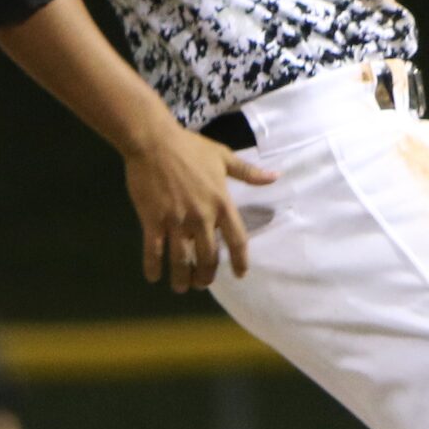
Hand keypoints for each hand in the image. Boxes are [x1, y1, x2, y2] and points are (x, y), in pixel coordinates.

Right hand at [124, 126, 277, 292]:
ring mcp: (176, 221)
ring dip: (182, 278)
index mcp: (221, 203)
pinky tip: (153, 277)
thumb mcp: (223, 157)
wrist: (153, 141)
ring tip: (181, 287)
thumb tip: (275, 177)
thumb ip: (248, 173)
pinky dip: (153, 268)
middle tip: (202, 283)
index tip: (240, 274)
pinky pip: (154, 251)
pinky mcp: (153, 220)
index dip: (239, 261)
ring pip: (181, 260)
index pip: (237, 240)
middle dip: (206, 276)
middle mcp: (202, 217)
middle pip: (208, 257)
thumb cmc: (189, 147)